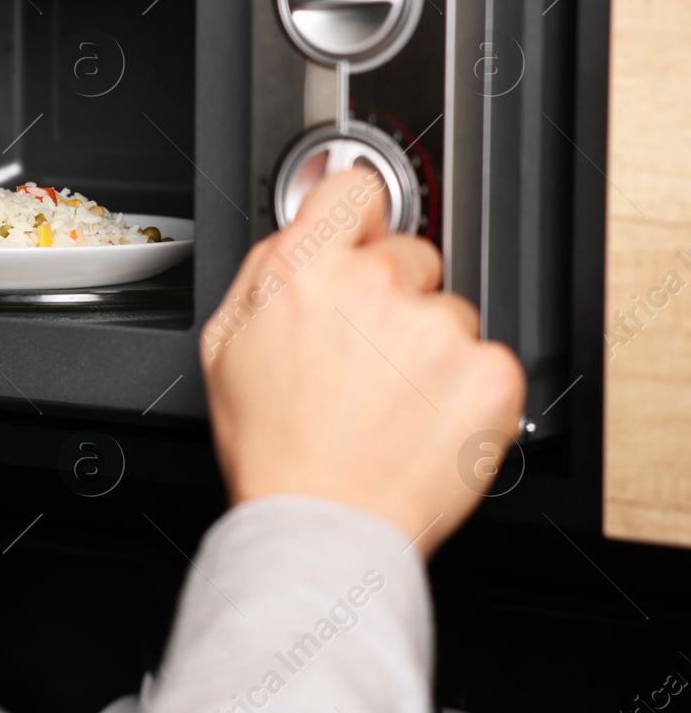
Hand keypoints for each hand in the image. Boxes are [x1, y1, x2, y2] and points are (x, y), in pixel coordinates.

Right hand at [199, 169, 524, 556]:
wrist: (322, 524)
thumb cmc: (272, 447)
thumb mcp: (224, 346)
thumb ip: (265, 273)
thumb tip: (299, 235)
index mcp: (302, 271)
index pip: (355, 189)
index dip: (357, 215)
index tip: (362, 234)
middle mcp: (372, 287)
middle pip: (410, 254)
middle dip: (394, 295)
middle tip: (365, 356)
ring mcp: (436, 329)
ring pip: (451, 312)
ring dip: (430, 347)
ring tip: (391, 401)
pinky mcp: (488, 372)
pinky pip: (488, 359)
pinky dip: (467, 389)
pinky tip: (424, 420)